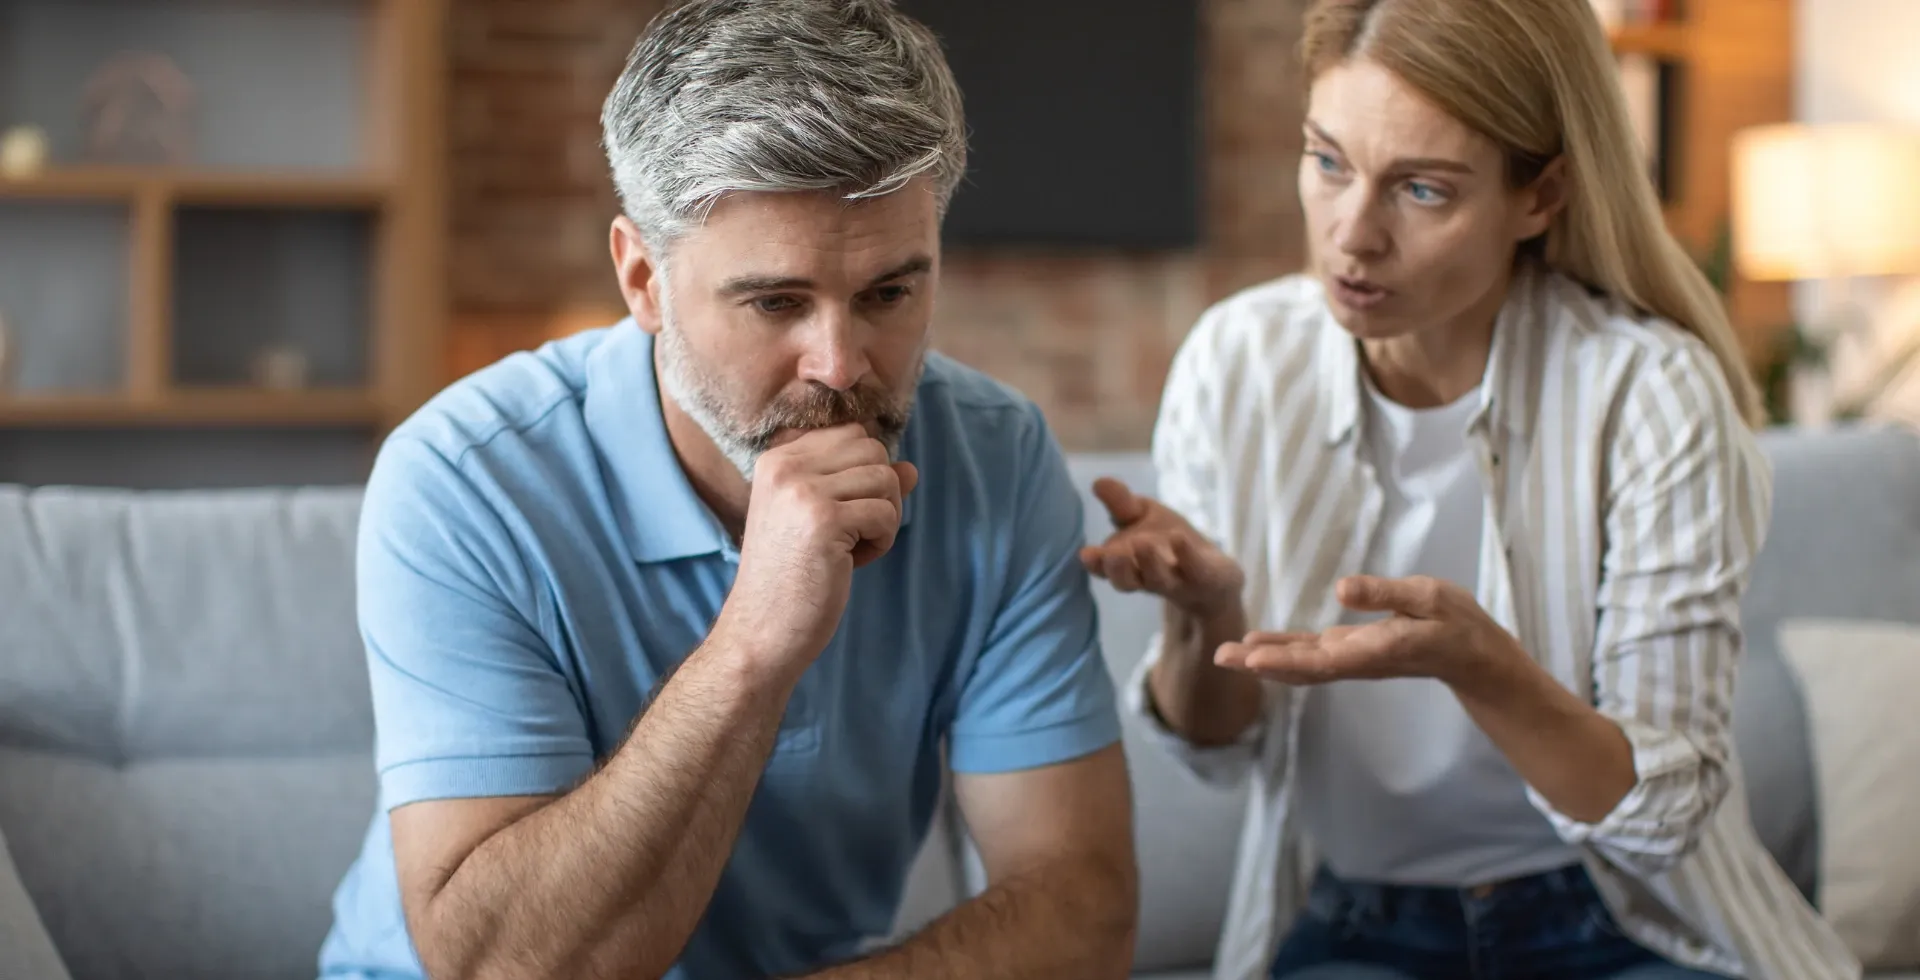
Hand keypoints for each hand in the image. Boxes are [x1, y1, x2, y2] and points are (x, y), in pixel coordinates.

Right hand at [718, 424, 918, 673]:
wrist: (761, 631)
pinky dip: (882, 541)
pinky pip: (886, 513)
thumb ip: (861, 486)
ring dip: (884, 519)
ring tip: (852, 549)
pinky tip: (852, 563)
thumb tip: (911, 469)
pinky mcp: (824, 520)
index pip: (852, 434)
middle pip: (873, 450)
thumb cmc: (792, 578)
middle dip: (879, 493)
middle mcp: (785, 466)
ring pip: (886, 478)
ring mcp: (803, 491)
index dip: (863, 475)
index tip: (840, 515)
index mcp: (777, 459)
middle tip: (853, 534)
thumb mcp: (822, 520)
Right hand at [1078, 478, 1243, 617]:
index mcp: (1128, 564)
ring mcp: (1178, 579)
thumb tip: (1098, 481)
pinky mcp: (1206, 576)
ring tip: (1143, 543)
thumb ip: (1121, 504)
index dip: (1096, 564)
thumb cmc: (1169, 545)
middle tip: (1113, 555)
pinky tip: (1179, 537)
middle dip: (1119, 569)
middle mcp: (1148, 576)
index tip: (1086, 554)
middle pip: (1128, 580)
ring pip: (1159, 579)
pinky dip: (1186, 554)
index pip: (1106, 568)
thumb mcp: (1144, 517)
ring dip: (1150, 563)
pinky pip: (1195, 568)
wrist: (1214, 576)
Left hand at [1213, 575, 1517, 687]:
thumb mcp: (1428, 597)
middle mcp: (1358, 660)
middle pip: (1302, 667)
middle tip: (1219, 657)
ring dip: (1263, 660)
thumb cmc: (1455, 623)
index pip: (1325, 659)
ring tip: (1225, 653)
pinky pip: (1310, 657)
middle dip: (1261, 663)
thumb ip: (1386, 594)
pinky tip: (1256, 646)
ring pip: (1301, 665)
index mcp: (1377, 649)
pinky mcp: (1351, 652)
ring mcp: (1352, 659)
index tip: (1252, 659)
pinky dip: (1281, 653)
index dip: (1286, 659)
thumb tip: (1341, 588)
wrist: (1473, 656)